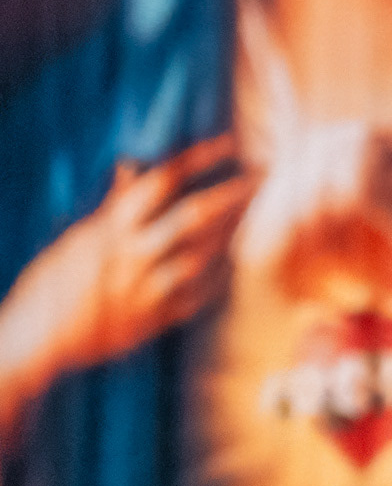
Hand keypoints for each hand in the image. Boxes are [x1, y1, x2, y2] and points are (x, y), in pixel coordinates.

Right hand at [0, 134, 252, 433]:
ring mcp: (143, 289)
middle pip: (192, 216)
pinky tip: (235, 262)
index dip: (197, 158)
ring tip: (256, 214)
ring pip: (201, 255)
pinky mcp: (151, 321)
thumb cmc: (51, 286)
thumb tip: (131, 165)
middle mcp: (130, 256)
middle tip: (262, 176)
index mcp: (109, 229)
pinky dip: (218, 278)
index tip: (229, 143)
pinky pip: (197, 297)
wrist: (35, 343)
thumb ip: (111, 206)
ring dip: (232, 233)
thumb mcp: (75, 240)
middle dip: (231, 194)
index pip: (159, 181)